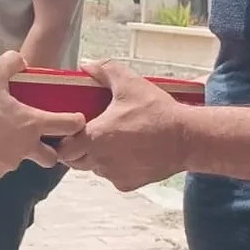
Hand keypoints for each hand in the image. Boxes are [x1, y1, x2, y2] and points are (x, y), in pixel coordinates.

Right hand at [0, 52, 85, 183]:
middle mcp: (25, 148)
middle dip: (50, 151)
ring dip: (14, 153)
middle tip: (40, 140)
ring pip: (20, 162)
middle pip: (50, 158)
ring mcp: (8, 164)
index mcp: (31, 124)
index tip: (77, 120)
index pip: (67, 125)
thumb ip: (10, 63)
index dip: (75, 122)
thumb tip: (20, 60)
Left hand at [58, 61, 188, 190]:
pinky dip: (116, 168)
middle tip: (90, 134)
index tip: (73, 131)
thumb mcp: (130, 83)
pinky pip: (113, 177)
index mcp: (94, 137)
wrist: (186, 138)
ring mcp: (114, 175)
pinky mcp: (128, 184)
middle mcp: (100, 161)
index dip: (64, 140)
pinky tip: (129, 153)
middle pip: (75, 161)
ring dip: (97, 158)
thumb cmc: (157, 112)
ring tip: (113, 141)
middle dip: (78, 150)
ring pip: (95, 169)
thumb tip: (87, 65)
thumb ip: (105, 70)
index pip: (63, 148)